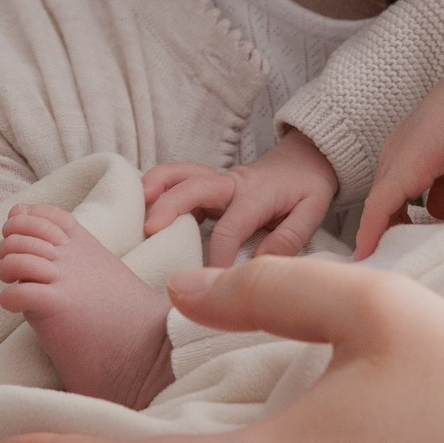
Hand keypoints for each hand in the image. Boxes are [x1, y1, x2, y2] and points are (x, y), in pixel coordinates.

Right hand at [143, 130, 339, 266]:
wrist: (306, 158)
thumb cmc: (307, 188)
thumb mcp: (311, 211)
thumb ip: (288, 237)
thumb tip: (255, 263)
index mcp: (257, 194)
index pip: (230, 227)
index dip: (217, 257)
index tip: (210, 283)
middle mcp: (232, 184)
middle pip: (196, 187)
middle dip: (171, 206)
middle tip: (149, 230)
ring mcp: (217, 181)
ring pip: (181, 174)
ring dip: (156, 184)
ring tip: (132, 202)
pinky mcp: (207, 184)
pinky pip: (178, 179)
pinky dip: (155, 186)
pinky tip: (136, 204)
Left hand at [354, 67, 443, 258]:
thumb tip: (439, 212)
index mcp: (409, 149)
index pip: (395, 188)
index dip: (394, 213)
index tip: (396, 237)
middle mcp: (395, 155)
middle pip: (383, 199)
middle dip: (385, 227)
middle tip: (386, 253)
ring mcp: (394, 163)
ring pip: (378, 206)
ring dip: (378, 232)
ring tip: (375, 257)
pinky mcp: (397, 174)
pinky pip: (378, 210)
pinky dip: (371, 232)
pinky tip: (366, 253)